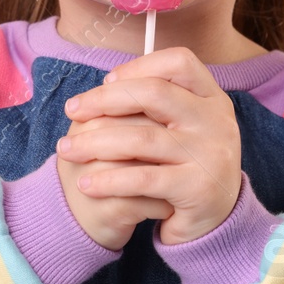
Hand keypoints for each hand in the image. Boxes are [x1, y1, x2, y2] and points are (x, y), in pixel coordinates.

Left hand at [57, 46, 241, 244]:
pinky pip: (143, 178)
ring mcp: (209, 154)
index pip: (179, 63)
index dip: (138, 66)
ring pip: (141, 139)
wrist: (215, 220)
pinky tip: (87, 184)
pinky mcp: (197, 188)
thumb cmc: (185, 165)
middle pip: (154, 93)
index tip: (106, 81)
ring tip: (67, 151)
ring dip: (95, 143)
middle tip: (73, 111)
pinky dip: (109, 180)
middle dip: (105, 100)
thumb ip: (154, 104)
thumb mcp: (180, 128)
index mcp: (211, 98)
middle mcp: (216, 121)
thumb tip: (104, 87)